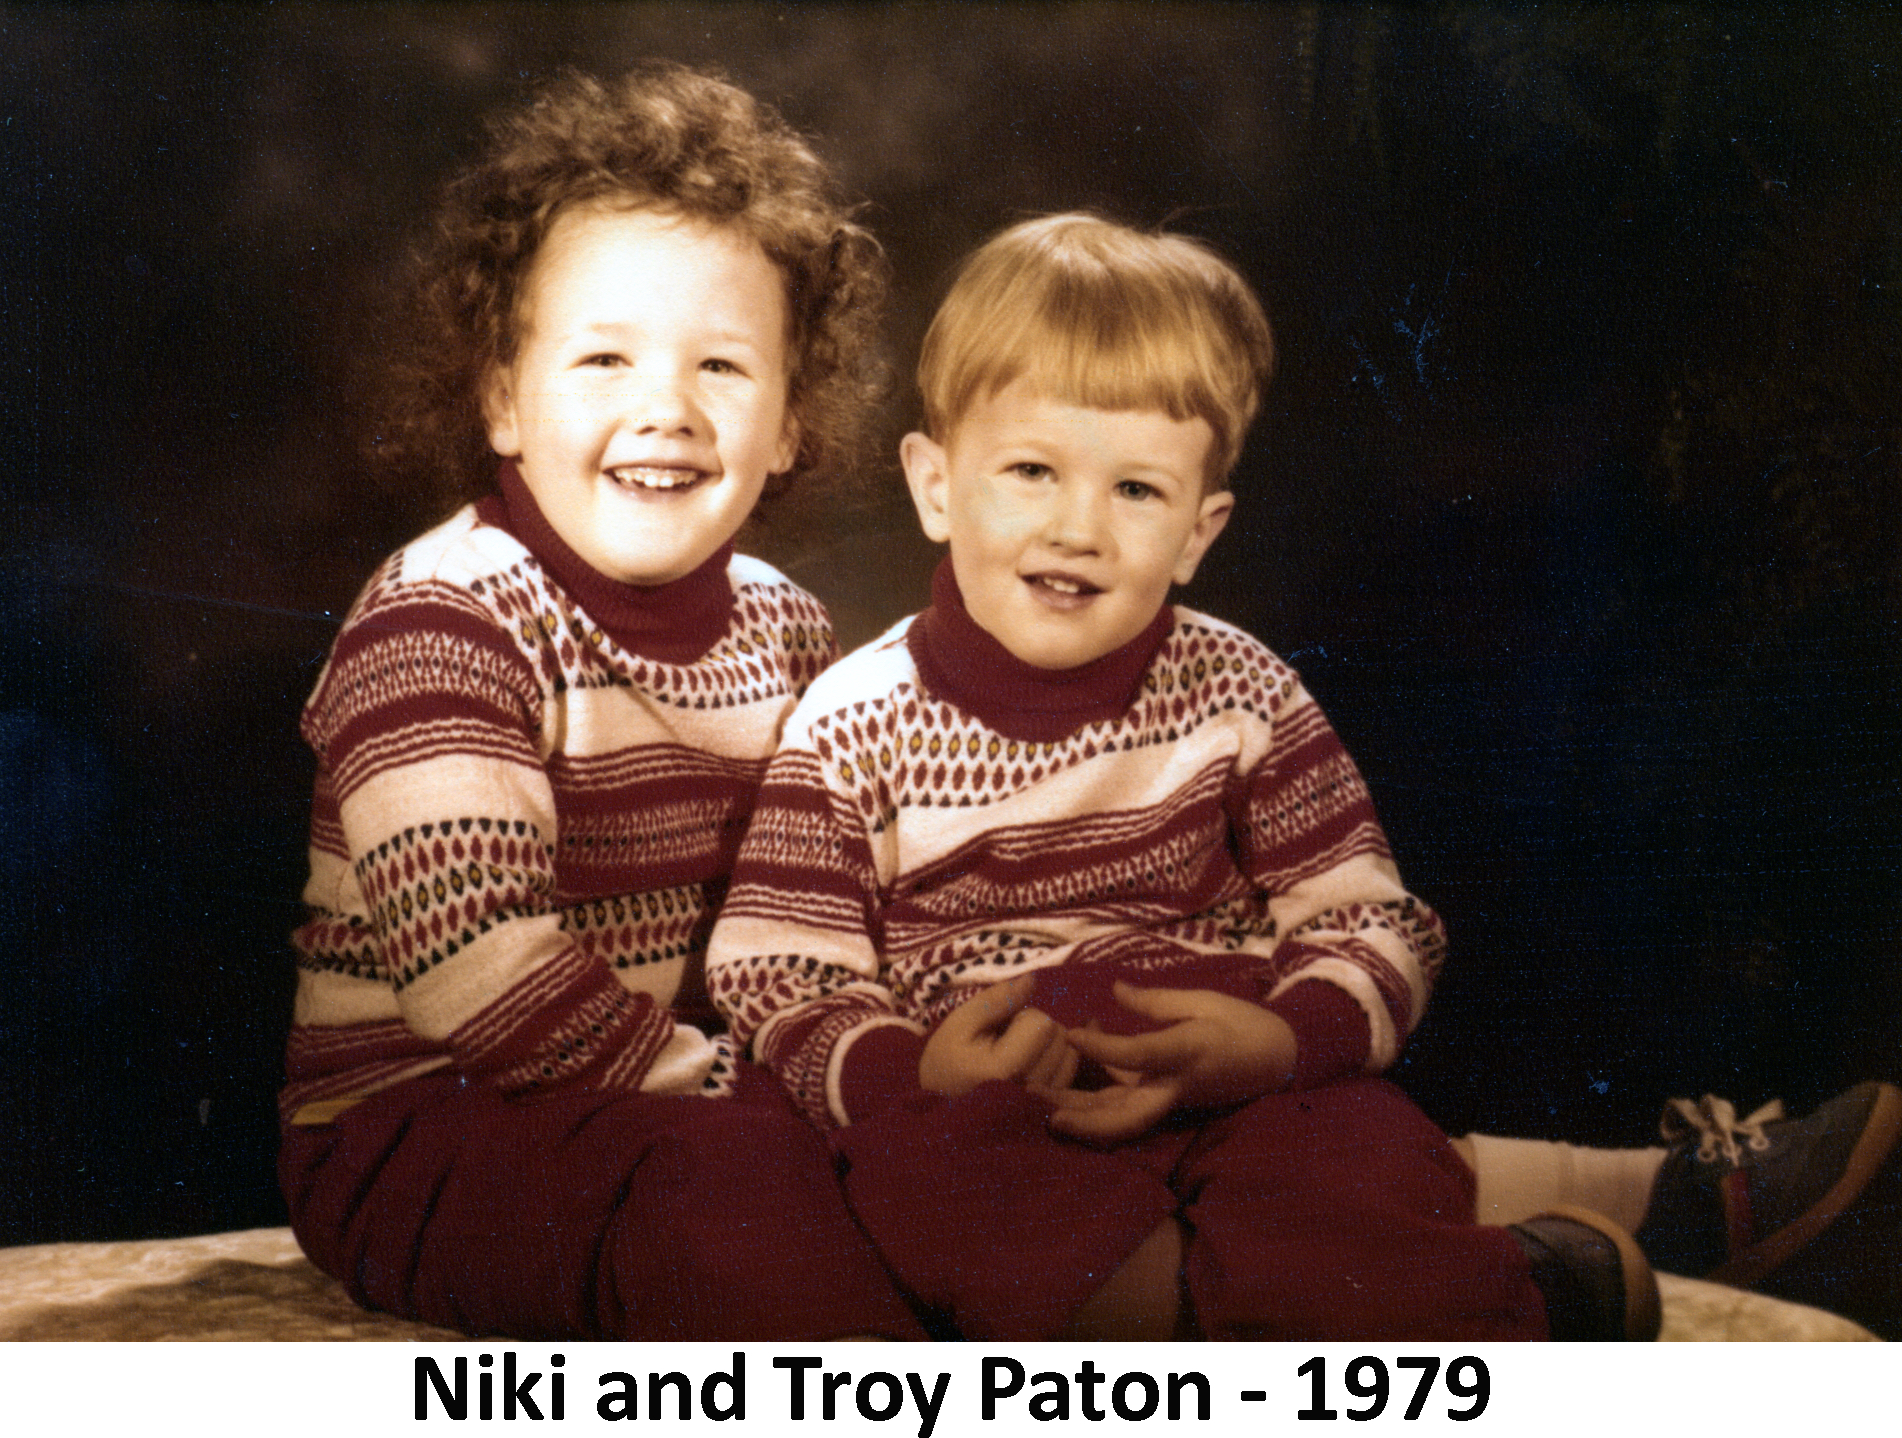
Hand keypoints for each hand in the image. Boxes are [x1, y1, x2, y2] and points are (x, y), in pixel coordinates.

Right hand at [919, 973, 1079, 1097]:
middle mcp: (1030, 1090)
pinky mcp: (1050, 1109)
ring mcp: (1043, 1104)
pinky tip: (1038, 1061)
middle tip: (1009, 1041)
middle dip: (1040, 1031)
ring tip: (1021, 1054)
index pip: (1043, 1024)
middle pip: (1061, 1038)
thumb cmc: (948, 1060)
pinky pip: (1071, 1073)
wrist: (942, 1106)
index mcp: (1005, 1070)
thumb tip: (1031, 978)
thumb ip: (996, 1000)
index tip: (1001, 1029)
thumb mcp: (960, 1023)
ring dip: (1051, 1046)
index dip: (1024, 1017)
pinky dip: (1060, 1060)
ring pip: (1071, 1054)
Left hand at [1039, 983, 1296, 1142]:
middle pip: (1127, 1116)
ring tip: (1045, 1111)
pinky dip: (1098, 1105)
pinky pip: (1129, 1110)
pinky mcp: (1168, 1105)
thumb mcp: (1203, 1001)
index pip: (1139, 1054)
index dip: (1102, 1047)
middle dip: (1085, 1119)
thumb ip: (1155, 1002)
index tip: (1069, 1033)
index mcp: (1188, 1052)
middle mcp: (1176, 1085)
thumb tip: (1114, 990)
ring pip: (1124, 1121)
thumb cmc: (1244, 1024)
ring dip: (1085, 1120)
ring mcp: (1172, 1102)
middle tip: (1043, 1110)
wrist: (1280, 1061)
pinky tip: (1069, 1092)